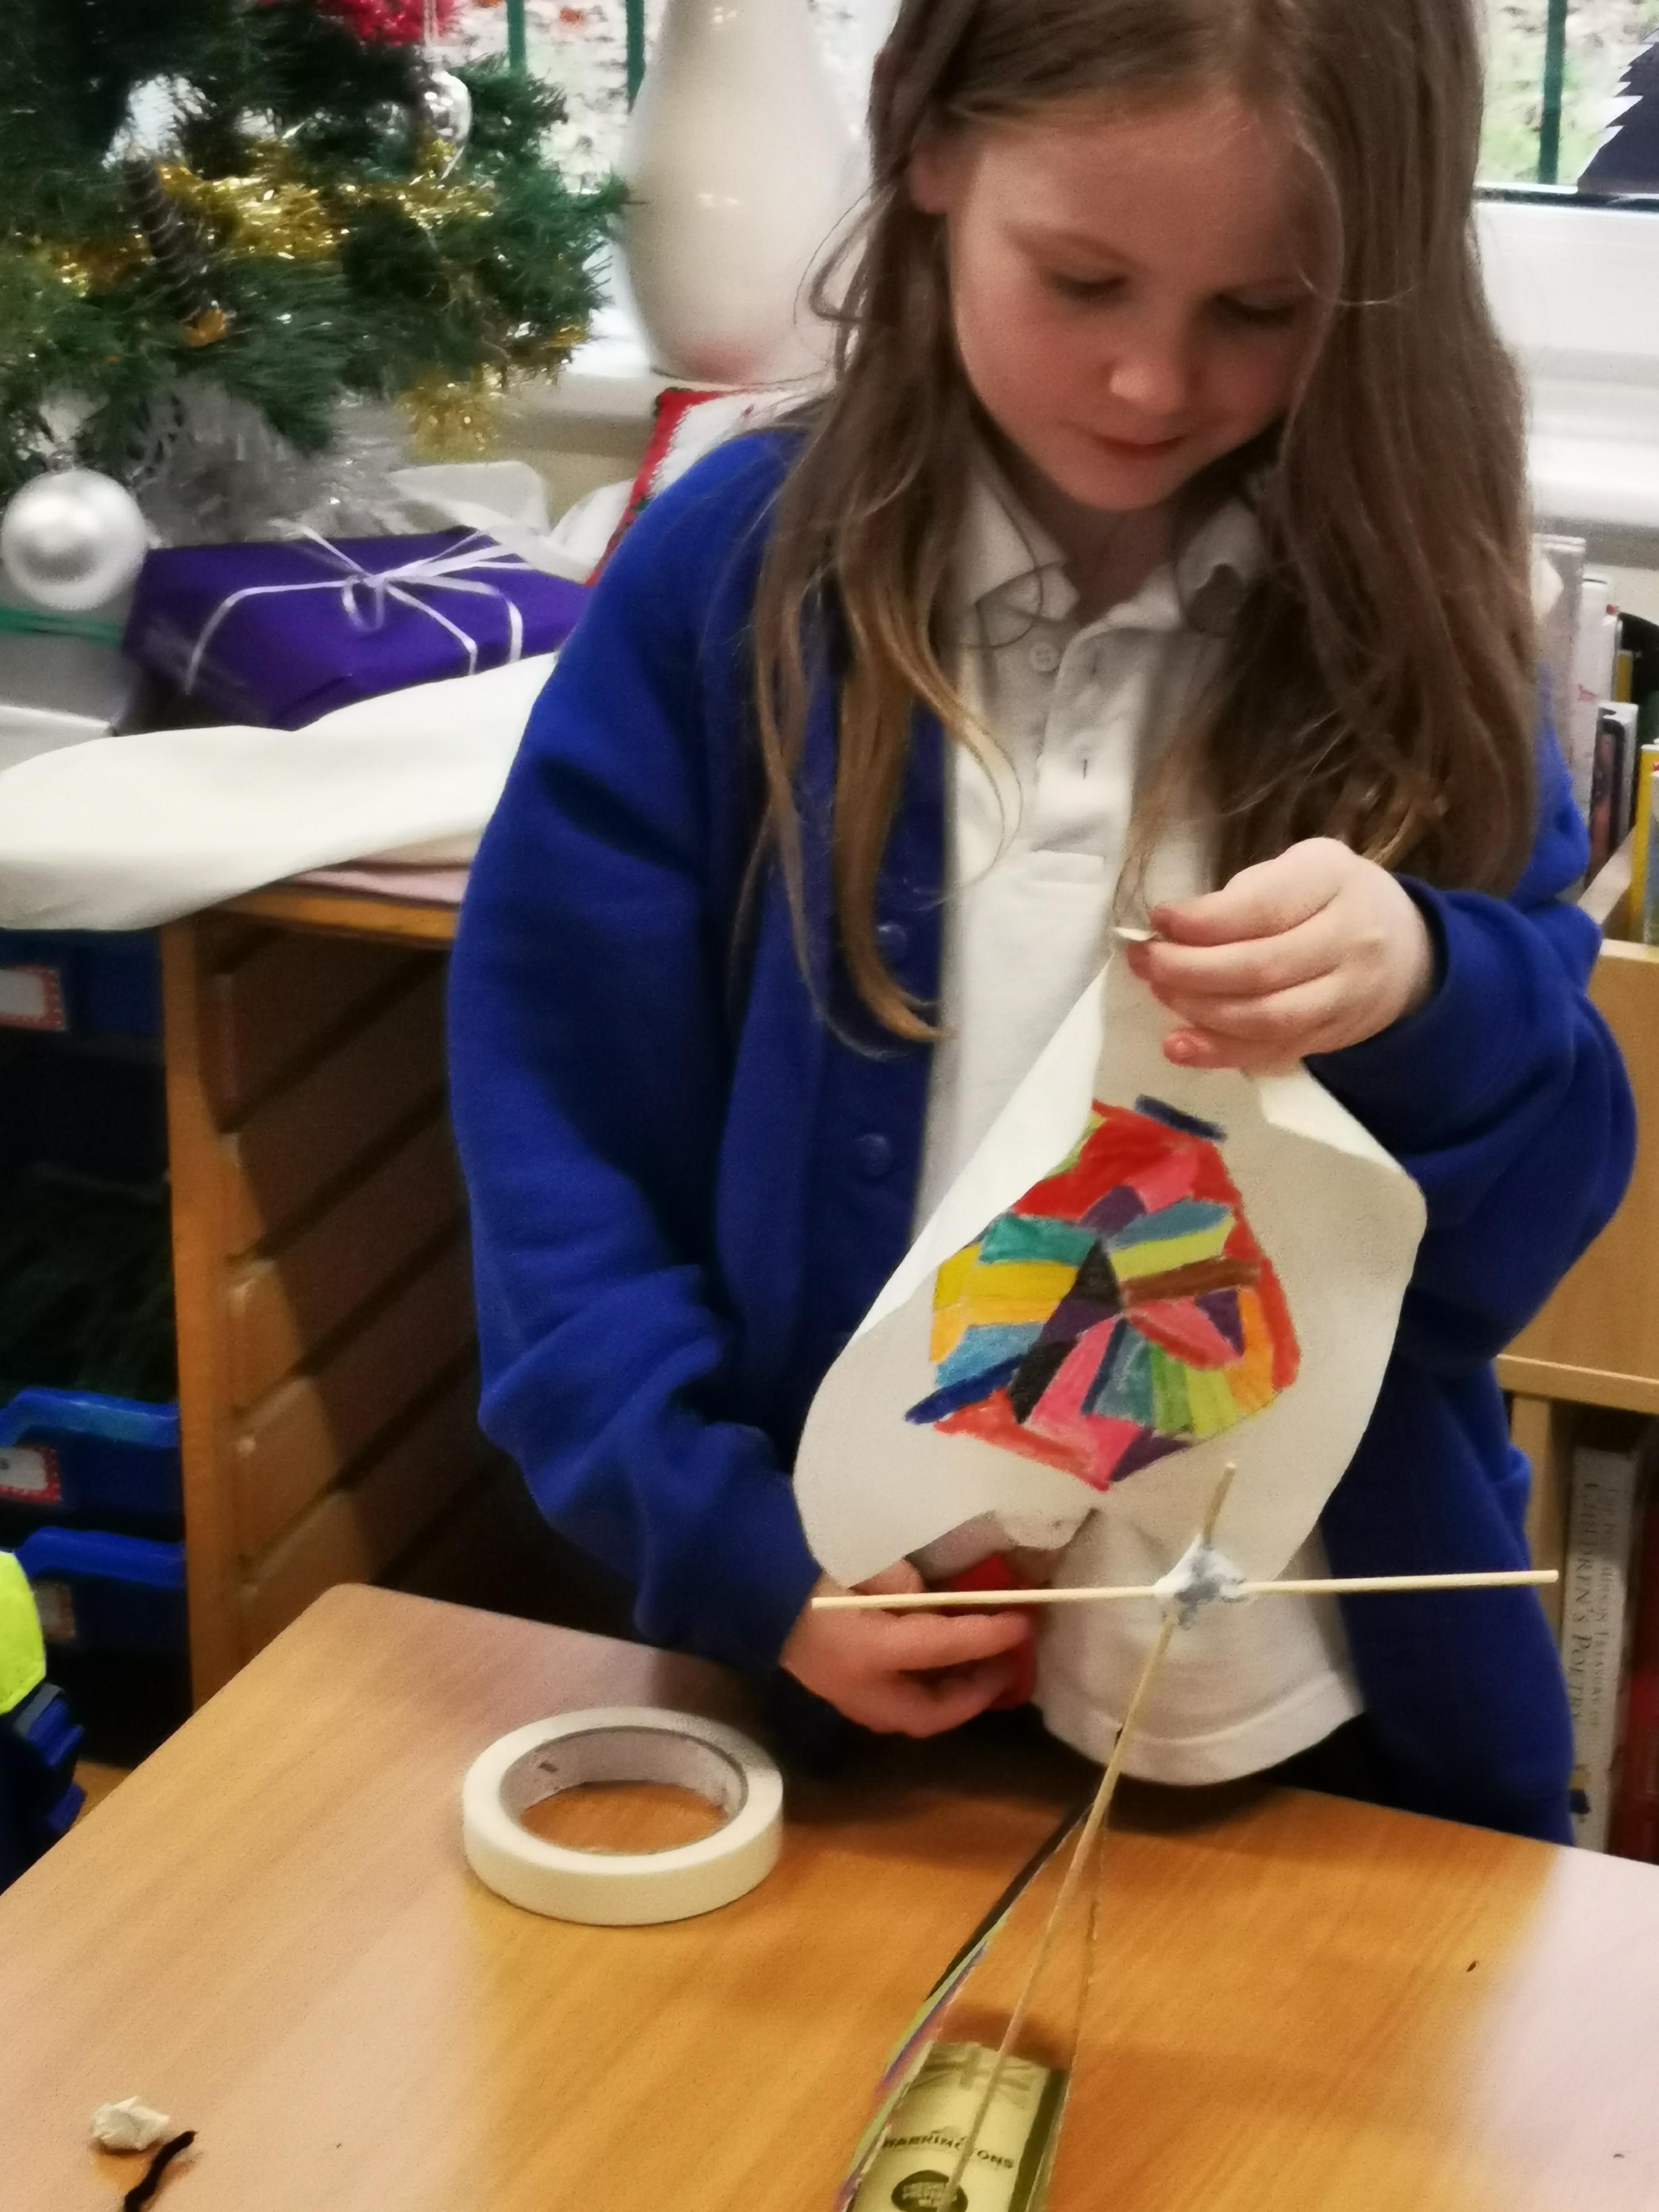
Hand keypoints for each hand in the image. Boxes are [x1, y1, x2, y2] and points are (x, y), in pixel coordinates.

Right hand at [780, 1562, 1030, 1736]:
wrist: (743, 1585)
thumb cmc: (804, 1565)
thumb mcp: (862, 1563)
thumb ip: (908, 1588)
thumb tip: (941, 1605)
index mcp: (867, 1652)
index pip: (942, 1649)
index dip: (987, 1637)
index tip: (1022, 1623)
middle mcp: (860, 1690)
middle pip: (932, 1711)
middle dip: (976, 1692)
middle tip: (1008, 1661)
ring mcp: (847, 1699)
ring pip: (916, 1716)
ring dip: (955, 1697)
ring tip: (984, 1666)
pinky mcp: (841, 1694)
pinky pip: (896, 1706)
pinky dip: (929, 1693)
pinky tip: (944, 1668)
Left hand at [1124, 838, 1435, 1073]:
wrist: (1408, 951)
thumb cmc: (1331, 898)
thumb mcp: (1299, 869)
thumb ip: (1245, 894)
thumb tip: (1174, 929)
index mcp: (1334, 882)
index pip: (1264, 909)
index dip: (1204, 921)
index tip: (1158, 920)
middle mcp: (1349, 941)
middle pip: (1260, 969)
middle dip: (1189, 970)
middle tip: (1146, 962)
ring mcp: (1345, 998)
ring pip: (1266, 1018)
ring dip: (1200, 1011)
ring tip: (1159, 993)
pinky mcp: (1331, 1039)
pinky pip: (1272, 1053)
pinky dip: (1219, 1053)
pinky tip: (1179, 1045)